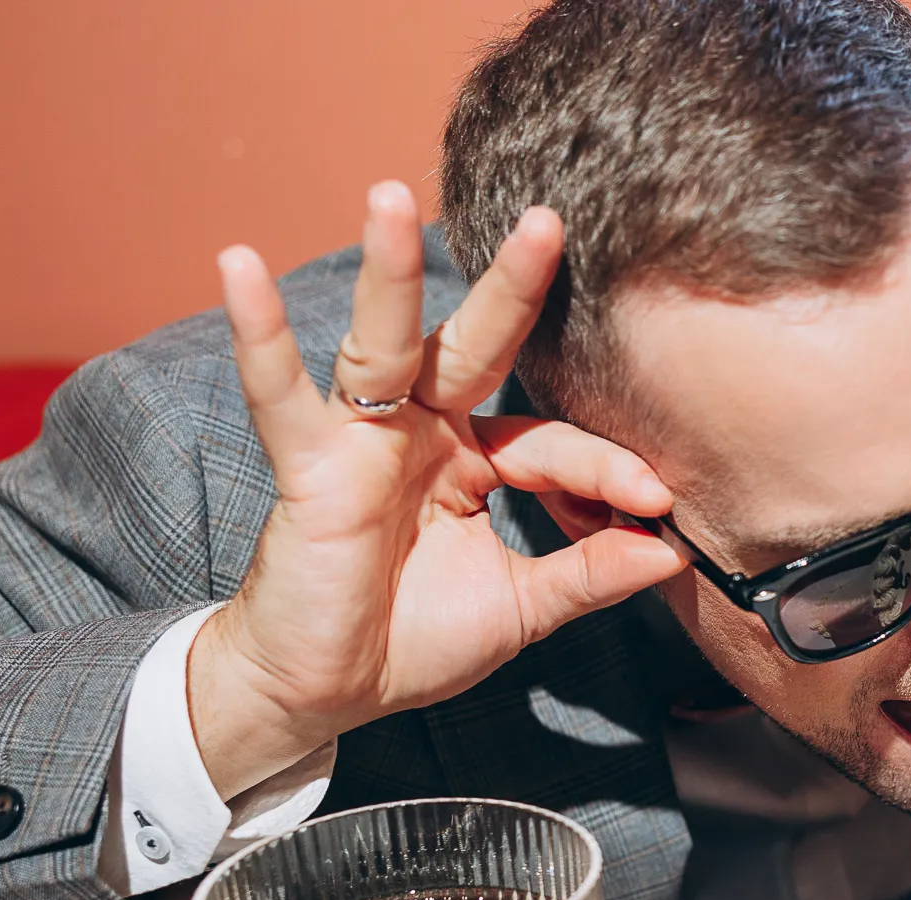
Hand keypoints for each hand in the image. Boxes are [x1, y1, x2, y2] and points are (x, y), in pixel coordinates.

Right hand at [191, 182, 684, 798]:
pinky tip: (239, 268)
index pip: (551, 443)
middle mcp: (422, 432)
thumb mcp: (522, 608)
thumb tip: (671, 554)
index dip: (606, 470)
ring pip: (382, 344)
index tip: (659, 502)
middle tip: (549, 221)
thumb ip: (589, 575)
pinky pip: (282, 394)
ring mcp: (363, 440)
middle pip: (473, 347)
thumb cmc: (413, 639)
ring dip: (387, 273)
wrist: (327, 691)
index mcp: (476, 460)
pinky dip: (260, 337)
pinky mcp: (309, 466)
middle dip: (510, 288)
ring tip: (391, 197)